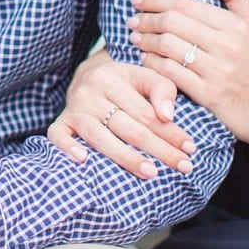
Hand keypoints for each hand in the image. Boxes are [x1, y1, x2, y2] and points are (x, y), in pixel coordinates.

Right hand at [45, 57, 194, 178]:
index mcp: (114, 77)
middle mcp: (91, 92)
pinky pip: (58, 135)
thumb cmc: (124, 82)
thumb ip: (162, 90)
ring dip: (125, 157)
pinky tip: (83, 160)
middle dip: (159, 149)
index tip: (190, 149)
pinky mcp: (61, 121)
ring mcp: (74, 108)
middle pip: (129, 127)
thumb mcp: (145, 76)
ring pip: (99, 136)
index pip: (147, 112)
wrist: (87, 75)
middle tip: (182, 166)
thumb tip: (167, 116)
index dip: (171, 132)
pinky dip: (67, 147)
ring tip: (150, 172)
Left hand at [128, 0, 248, 146]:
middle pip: (173, 23)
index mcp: (237, 25)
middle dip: (146, 19)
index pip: (186, 4)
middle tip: (133, 20)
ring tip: (135, 38)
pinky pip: (171, 73)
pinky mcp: (209, 95)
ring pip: (169, 47)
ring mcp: (218, 72)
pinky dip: (153, 64)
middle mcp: (228, 46)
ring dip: (145, 41)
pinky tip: (146, 59)